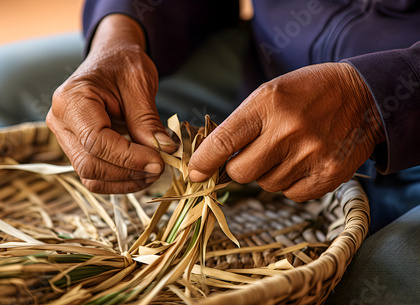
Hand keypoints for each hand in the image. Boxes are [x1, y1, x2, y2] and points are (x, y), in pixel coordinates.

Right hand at [47, 14, 176, 193]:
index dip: (129, 157)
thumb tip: (164, 151)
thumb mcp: (139, 84)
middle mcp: (61, 122)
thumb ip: (147, 120)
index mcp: (71, 100)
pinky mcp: (76, 149)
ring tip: (153, 171)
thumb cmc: (122, 64)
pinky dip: (119, 179)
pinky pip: (95, 174)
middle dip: (128, 172)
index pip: (96, 141)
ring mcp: (65, 138)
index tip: (159, 161)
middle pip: (90, 164)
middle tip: (160, 167)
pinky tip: (141, 172)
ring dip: (125, 180)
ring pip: (91, 175)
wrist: (111, 59)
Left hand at [188, 63, 384, 201]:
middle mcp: (287, 131)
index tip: (194, 174)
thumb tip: (212, 160)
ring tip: (288, 150)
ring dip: (269, 173)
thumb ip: (241, 124)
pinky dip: (291, 184)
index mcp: (267, 104)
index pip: (223, 141)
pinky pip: (291, 194)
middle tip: (252, 155)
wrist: (364, 96)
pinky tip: (303, 162)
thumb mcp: (269, 94)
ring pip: (266, 185)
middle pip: (240, 173)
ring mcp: (310, 155)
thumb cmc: (307, 93)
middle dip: (238, 169)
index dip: (202, 162)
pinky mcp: (328, 175)